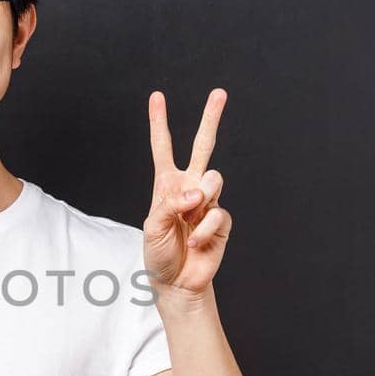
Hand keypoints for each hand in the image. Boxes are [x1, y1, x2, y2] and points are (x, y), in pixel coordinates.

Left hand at [143, 88, 231, 301]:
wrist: (176, 283)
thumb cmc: (159, 253)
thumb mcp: (152, 226)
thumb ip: (170, 204)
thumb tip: (196, 193)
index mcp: (166, 184)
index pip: (162, 148)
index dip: (159, 123)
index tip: (157, 97)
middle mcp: (189, 187)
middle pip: (203, 146)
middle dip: (211, 119)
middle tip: (219, 93)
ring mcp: (208, 202)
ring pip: (214, 179)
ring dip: (202, 196)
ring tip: (191, 213)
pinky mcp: (221, 221)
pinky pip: (218, 213)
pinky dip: (204, 229)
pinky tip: (196, 242)